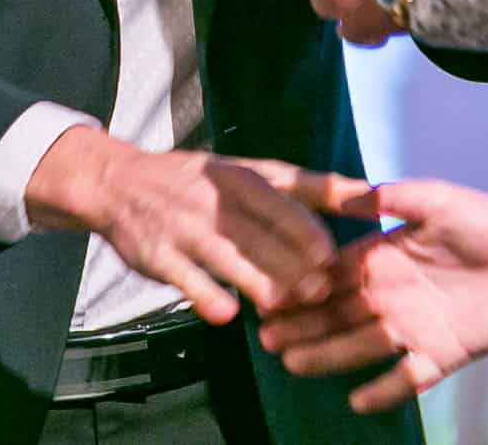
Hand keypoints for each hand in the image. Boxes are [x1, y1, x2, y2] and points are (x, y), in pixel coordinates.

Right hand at [23, 127, 352, 323]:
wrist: (120, 183)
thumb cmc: (202, 182)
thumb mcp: (252, 173)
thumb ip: (308, 187)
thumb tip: (367, 195)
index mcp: (242, 176)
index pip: (281, 201)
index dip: (307, 230)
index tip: (334, 257)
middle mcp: (214, 199)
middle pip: (258, 233)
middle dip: (290, 263)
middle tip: (320, 292)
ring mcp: (184, 227)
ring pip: (225, 256)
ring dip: (255, 281)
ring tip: (282, 305)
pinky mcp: (157, 255)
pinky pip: (183, 277)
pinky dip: (204, 295)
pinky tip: (226, 314)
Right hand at [259, 179, 487, 413]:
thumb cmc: (486, 222)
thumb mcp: (435, 199)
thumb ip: (391, 197)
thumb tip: (345, 191)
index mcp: (383, 257)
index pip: (333, 273)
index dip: (303, 282)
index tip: (270, 290)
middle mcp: (391, 295)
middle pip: (337, 313)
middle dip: (303, 324)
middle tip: (267, 335)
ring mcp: (413, 327)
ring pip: (361, 345)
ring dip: (327, 355)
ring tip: (293, 363)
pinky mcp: (441, 354)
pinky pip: (406, 378)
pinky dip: (383, 390)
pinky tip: (357, 400)